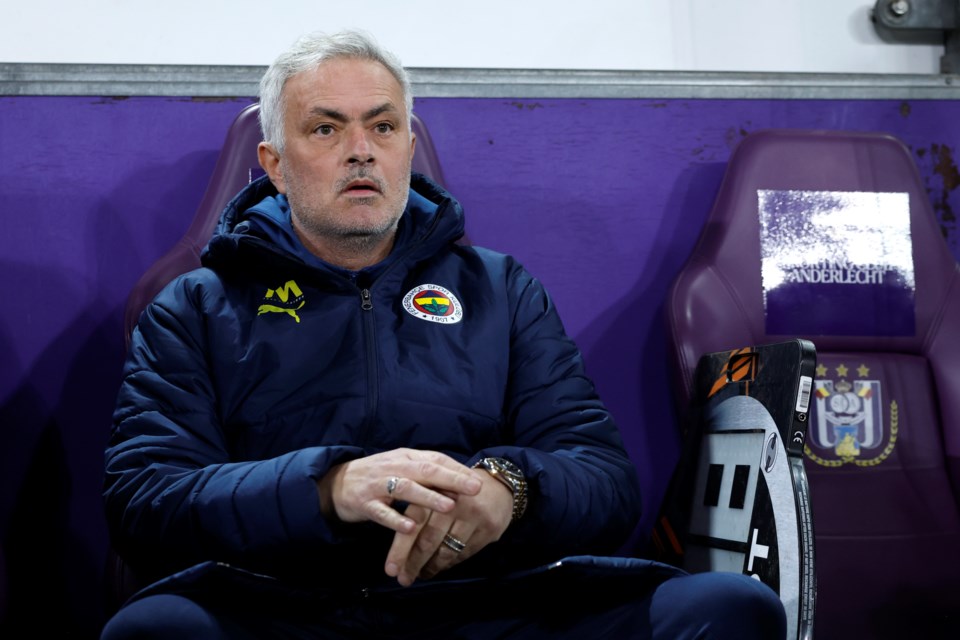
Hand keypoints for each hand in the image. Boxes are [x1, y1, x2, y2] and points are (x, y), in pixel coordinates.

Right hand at [316, 448, 481, 533]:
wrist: (336, 483)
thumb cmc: (378, 476)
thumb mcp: (402, 467)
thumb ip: (427, 471)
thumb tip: (462, 477)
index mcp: (406, 457)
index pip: (436, 459)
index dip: (457, 469)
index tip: (480, 480)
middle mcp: (394, 467)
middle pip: (426, 470)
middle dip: (452, 479)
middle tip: (475, 489)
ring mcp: (378, 485)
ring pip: (406, 489)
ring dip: (429, 497)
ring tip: (449, 506)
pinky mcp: (364, 503)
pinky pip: (381, 512)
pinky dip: (396, 519)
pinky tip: (411, 527)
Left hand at [384, 467, 512, 585]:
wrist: (498, 484)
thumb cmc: (457, 490)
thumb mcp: (436, 490)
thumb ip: (417, 510)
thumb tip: (397, 546)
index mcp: (436, 489)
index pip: (414, 523)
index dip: (401, 548)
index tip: (390, 569)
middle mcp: (455, 503)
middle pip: (429, 540)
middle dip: (413, 563)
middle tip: (402, 579)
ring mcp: (474, 517)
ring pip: (447, 551)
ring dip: (430, 567)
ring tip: (419, 574)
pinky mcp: (489, 529)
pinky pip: (464, 554)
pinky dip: (449, 563)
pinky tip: (439, 566)